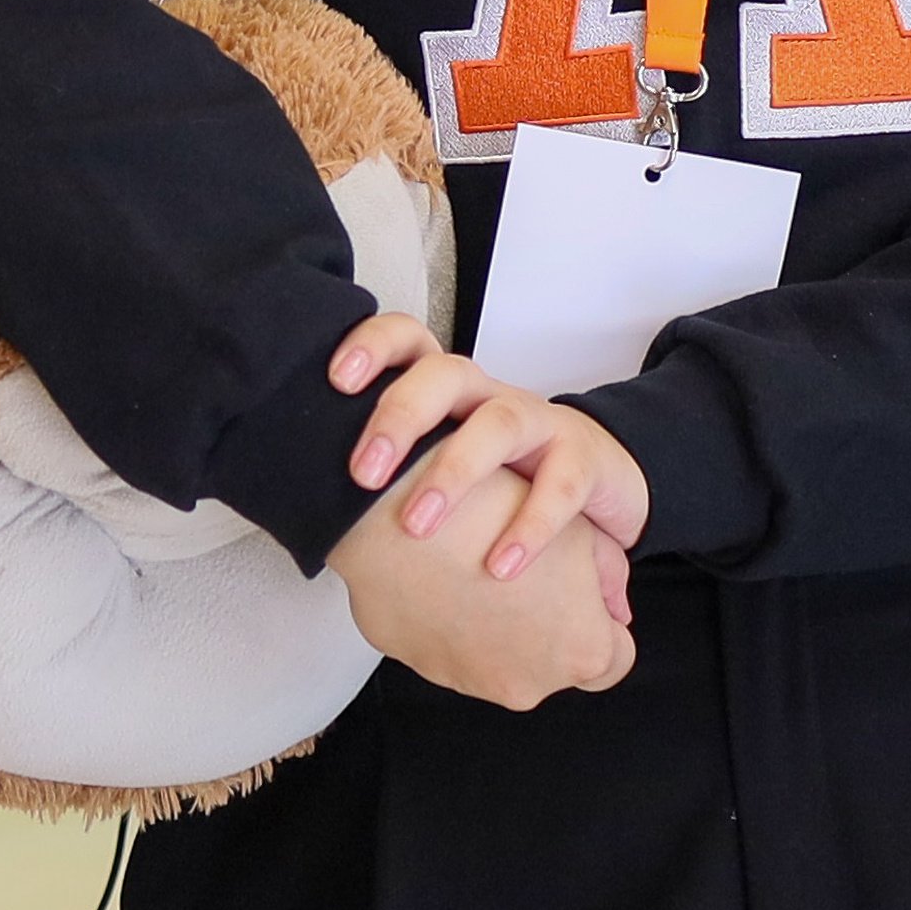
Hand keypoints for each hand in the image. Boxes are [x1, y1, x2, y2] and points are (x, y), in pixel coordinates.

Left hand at [314, 318, 642, 710]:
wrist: (597, 483)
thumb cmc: (500, 478)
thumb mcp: (442, 468)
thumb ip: (392, 483)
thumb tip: (313, 526)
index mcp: (447, 393)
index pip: (409, 342)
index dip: (373, 347)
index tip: (337, 380)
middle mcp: (489, 396)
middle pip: (444, 374)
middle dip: (399, 416)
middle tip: (362, 474)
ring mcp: (539, 422)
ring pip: (499, 422)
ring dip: (454, 472)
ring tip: (417, 525)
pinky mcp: (583, 460)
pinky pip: (560, 486)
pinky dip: (528, 527)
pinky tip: (500, 567)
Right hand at [327, 492, 634, 708]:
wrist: (394, 520)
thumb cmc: (491, 518)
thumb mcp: (576, 529)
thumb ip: (609, 575)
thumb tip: (614, 606)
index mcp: (583, 651)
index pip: (616, 657)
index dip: (600, 621)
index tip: (579, 595)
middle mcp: (533, 684)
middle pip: (559, 664)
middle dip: (551, 627)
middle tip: (528, 574)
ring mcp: (478, 684)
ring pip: (507, 660)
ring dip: (504, 628)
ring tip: (481, 570)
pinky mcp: (431, 672)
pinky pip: (460, 653)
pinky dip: (461, 626)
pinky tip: (448, 581)